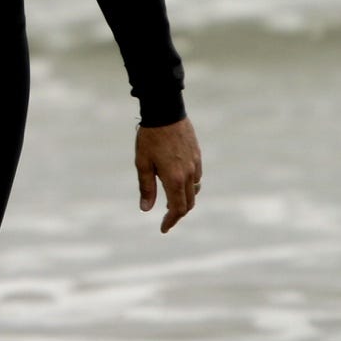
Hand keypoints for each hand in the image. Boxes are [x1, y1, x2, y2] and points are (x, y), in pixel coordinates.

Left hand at [135, 117, 201, 233]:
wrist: (166, 112)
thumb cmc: (150, 137)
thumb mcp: (142, 163)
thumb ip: (146, 187)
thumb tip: (146, 209)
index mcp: (174, 178)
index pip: (177, 209)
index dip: (171, 221)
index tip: (164, 228)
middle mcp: (188, 174)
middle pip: (188, 203)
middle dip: (178, 213)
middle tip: (167, 217)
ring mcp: (195, 164)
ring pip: (194, 190)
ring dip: (185, 199)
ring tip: (171, 201)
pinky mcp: (197, 156)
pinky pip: (197, 177)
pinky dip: (190, 186)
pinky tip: (179, 181)